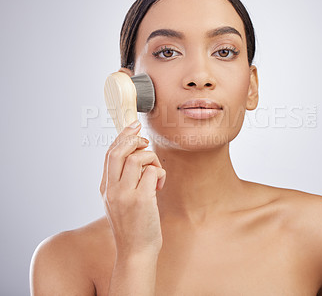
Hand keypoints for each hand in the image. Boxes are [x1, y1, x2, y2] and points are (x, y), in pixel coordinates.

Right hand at [100, 121, 165, 258]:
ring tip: (156, 174)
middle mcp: (111, 190)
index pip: (109, 154)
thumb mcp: (119, 201)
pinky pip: (153, 171)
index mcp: (105, 188)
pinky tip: (160, 186)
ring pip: (137, 158)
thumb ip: (122, 180)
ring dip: (151, 159)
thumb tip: (136, 155)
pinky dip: (160, 173)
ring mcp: (125, 194)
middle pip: (118, 151)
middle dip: (134, 139)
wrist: (136, 251)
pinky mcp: (141, 200)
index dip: (122, 137)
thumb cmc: (133, 225)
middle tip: (145, 141)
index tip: (133, 126)